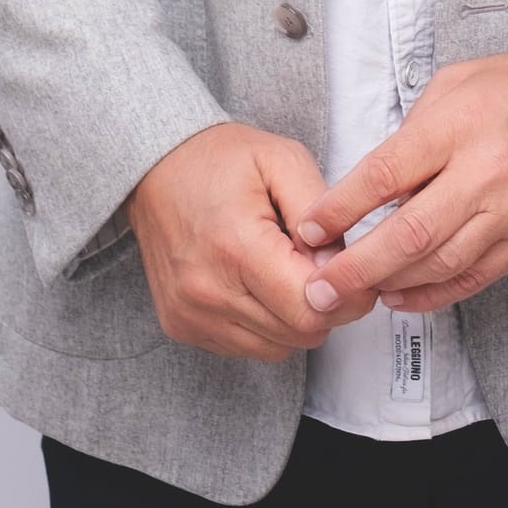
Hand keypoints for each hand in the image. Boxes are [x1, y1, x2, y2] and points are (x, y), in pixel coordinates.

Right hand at [128, 122, 377, 359]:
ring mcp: (191, 315)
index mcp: (236, 247)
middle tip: (319, 263)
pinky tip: (259, 283)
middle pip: (298, 333)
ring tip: (285, 269)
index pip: (309, 308)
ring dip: (294, 317)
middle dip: (325, 303)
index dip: (345, 295)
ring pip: (277, 347)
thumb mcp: (283, 160)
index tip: (352, 270)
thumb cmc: (221, 159)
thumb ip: (321, 212)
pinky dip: (266, 324)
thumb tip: (338, 264)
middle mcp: (208, 291)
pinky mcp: (182, 326)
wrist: (155, 167)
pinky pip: (248, 347)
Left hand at [294, 49, 507, 316]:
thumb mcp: (460, 80)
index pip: (386, 174)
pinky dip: (433, 295)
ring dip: (390, 285)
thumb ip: (417, 126)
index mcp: (457, 126)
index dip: (342, 207)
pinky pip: (473, 278)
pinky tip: (403, 298)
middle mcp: (482, 174)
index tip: (312, 225)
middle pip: (408, 233)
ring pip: (438, 265)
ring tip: (354, 292)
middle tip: (319, 284)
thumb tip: (379, 173)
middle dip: (356, 265)